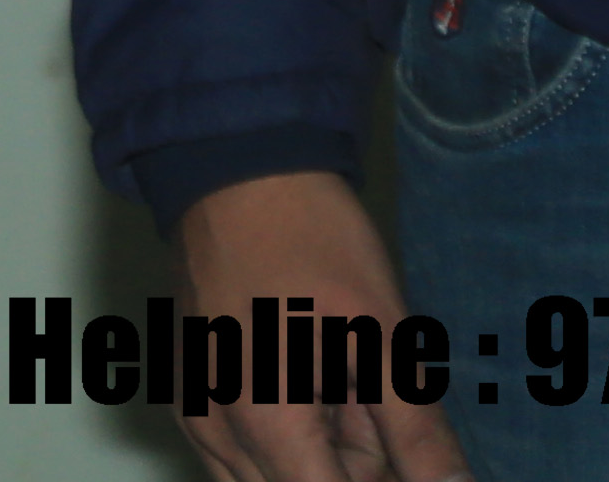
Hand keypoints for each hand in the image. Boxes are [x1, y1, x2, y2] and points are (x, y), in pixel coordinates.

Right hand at [166, 176, 466, 481]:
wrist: (232, 160)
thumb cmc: (309, 236)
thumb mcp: (381, 332)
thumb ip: (418, 432)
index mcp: (268, 425)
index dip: (385, 481)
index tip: (400, 447)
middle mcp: (218, 435)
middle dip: (355, 465)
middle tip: (373, 392)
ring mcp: (197, 413)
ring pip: (269, 477)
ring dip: (321, 453)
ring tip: (343, 376)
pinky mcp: (190, 389)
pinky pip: (240, 449)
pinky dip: (286, 432)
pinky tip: (310, 371)